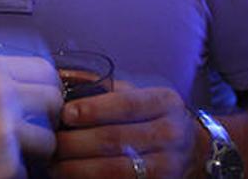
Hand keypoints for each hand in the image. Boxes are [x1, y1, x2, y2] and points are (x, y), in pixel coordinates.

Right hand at [0, 55, 62, 177]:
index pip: (43, 69)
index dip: (45, 85)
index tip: (41, 97)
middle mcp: (0, 97)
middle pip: (55, 102)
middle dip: (48, 116)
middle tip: (35, 126)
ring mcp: (5, 135)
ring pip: (47, 141)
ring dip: (34, 149)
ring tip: (10, 152)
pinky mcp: (4, 169)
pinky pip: (25, 170)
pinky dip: (11, 172)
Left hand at [55, 81, 197, 178]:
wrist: (195, 151)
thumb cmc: (154, 117)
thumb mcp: (141, 95)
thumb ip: (105, 88)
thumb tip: (62, 79)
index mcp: (164, 103)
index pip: (127, 104)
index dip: (94, 109)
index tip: (66, 113)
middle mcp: (170, 134)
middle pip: (116, 139)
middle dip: (76, 142)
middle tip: (51, 143)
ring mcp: (167, 165)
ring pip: (115, 169)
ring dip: (78, 168)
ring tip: (54, 164)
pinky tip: (72, 177)